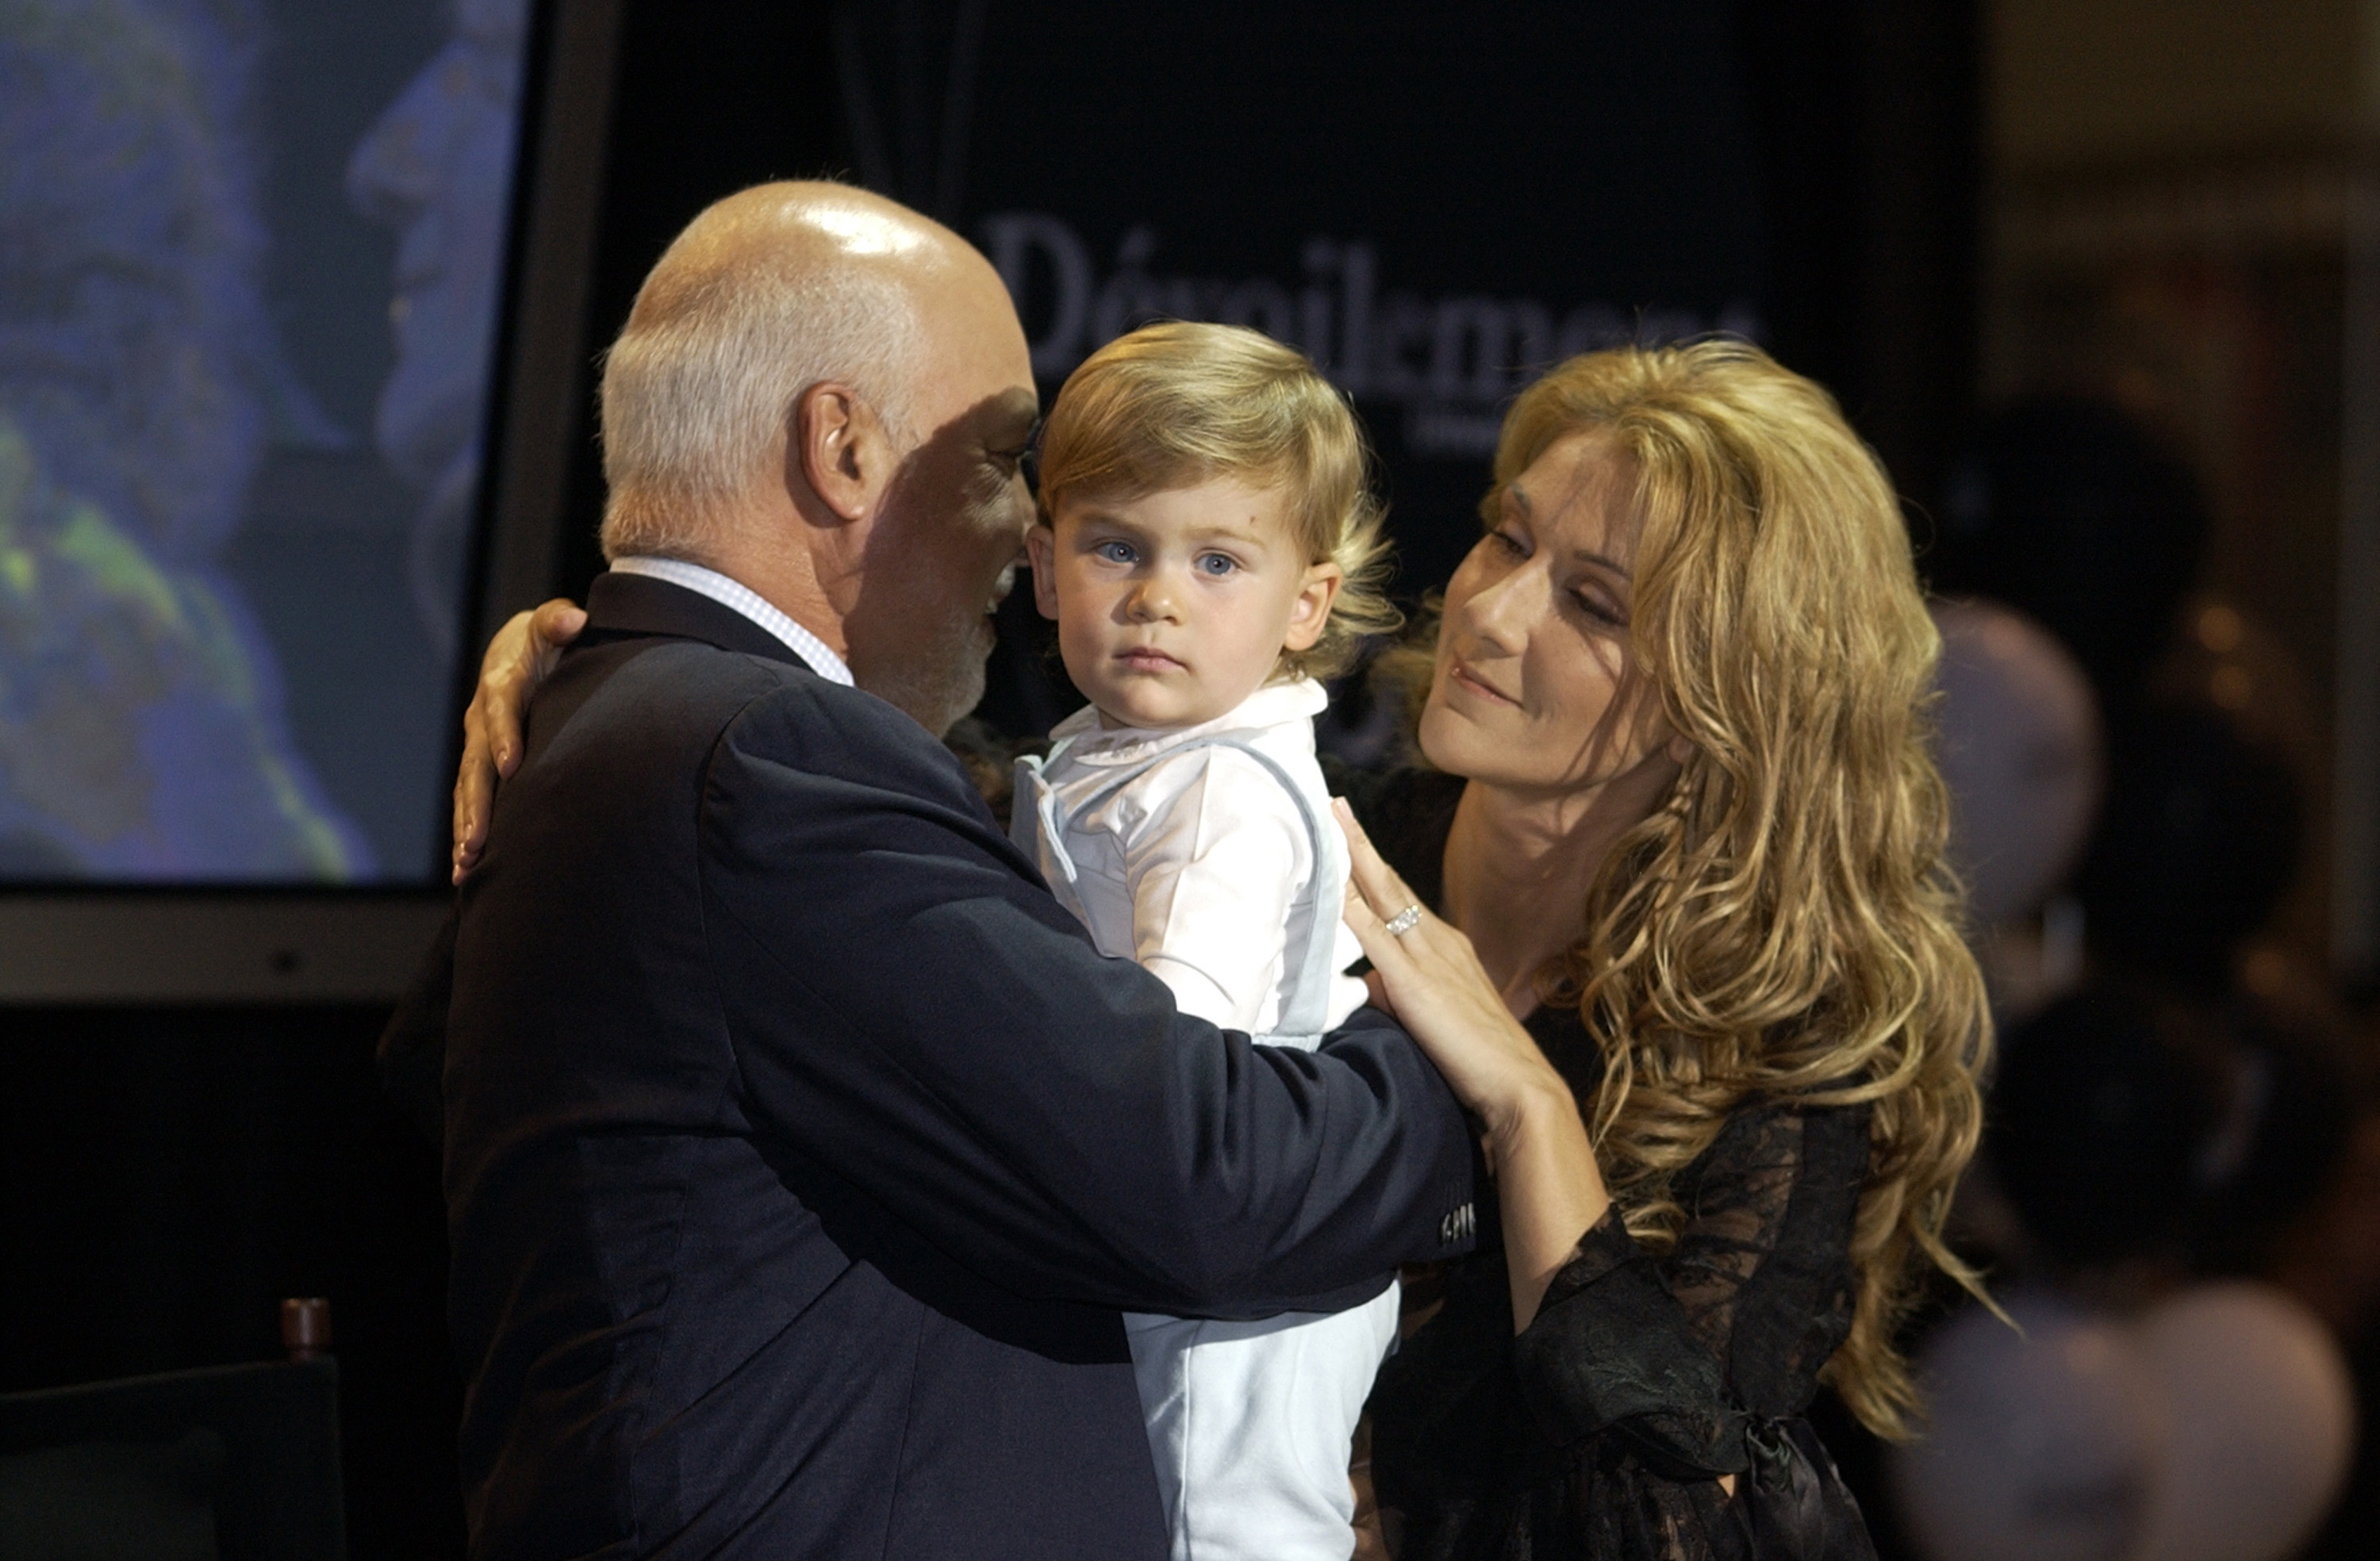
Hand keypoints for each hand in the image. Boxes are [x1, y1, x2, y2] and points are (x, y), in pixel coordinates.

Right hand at [451, 598, 585, 881]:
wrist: (520, 648)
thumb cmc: (545, 639)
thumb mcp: (552, 622)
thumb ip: (559, 621)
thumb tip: (572, 620)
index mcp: (502, 684)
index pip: (502, 710)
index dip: (505, 736)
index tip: (511, 767)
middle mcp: (483, 719)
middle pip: (476, 765)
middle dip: (477, 804)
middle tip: (478, 841)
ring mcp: (479, 744)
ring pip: (468, 791)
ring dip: (467, 828)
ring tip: (467, 864)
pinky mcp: (482, 764)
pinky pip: (472, 801)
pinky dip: (469, 833)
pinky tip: (469, 870)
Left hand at [1332, 798, 1568, 1136]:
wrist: (1518, 1083)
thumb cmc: (1482, 1058)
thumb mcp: (1435, 1014)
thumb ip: (1400, 992)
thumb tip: (1370, 985)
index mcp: (1446, 945)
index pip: (1400, 896)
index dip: (1373, 865)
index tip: (1350, 833)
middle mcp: (1438, 940)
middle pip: (1390, 881)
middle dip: (1359, 843)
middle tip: (1333, 805)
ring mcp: (1428, 956)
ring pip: (1383, 895)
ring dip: (1353, 858)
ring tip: (1329, 823)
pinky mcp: (1415, 982)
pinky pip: (1375, 935)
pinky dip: (1351, 906)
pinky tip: (1331, 885)